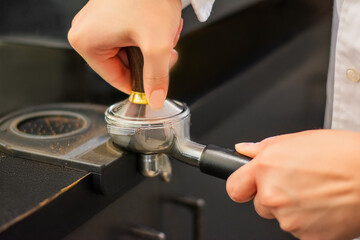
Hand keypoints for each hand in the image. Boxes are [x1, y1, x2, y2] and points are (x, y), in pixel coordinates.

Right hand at [68, 0, 181, 107]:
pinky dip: (145, 36)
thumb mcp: (156, 44)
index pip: (116, 79)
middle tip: (165, 52)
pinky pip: (127, 37)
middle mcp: (86, 32)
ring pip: (128, 52)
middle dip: (148, 62)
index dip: (140, 84)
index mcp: (86, 42)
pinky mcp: (107, 15)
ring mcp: (96, 22)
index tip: (156, 83)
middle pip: (123, 65)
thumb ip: (156, 77)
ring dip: (149, 48)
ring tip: (161, 33)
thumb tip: (154, 99)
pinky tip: (156, 26)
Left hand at [226, 130, 359, 239]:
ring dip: (291, 208)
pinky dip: (308, 221)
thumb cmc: (343, 155)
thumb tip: (244, 151)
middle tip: (296, 183)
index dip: (242, 185)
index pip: (234, 186)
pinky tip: (323, 205)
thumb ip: (265, 148)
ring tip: (315, 192)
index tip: (248, 185)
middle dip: (272, 195)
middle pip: (260, 203)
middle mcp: (273, 195)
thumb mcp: (298, 139)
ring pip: (280, 217)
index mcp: (266, 168)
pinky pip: (298, 229)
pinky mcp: (307, 237)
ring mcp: (289, 219)